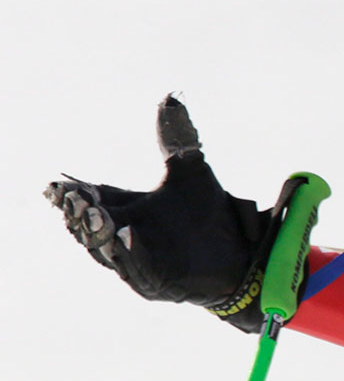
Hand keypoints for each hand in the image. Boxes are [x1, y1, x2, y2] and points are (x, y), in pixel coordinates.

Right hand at [46, 95, 303, 332]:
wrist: (245, 250)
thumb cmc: (212, 213)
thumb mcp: (193, 170)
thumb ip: (176, 137)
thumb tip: (171, 96)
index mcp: (128, 210)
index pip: (94, 199)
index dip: (76, 193)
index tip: (60, 184)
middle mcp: (128, 237)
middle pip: (92, 225)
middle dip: (82, 212)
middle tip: (75, 197)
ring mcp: (140, 263)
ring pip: (107, 250)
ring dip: (99, 232)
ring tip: (95, 213)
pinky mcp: (158, 284)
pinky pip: (137, 270)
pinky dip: (130, 253)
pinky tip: (125, 235)